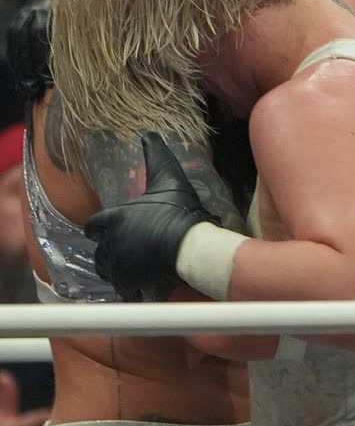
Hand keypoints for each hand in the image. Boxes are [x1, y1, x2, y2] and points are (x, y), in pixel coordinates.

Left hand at [85, 133, 219, 300]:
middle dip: (107, 253)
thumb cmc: (179, 211)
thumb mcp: (168, 178)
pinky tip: (139, 289)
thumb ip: (155, 157)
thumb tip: (149, 134)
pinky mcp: (131, 283)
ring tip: (129, 271)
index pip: (92, 227)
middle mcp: (111, 243)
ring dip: (115, 272)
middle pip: (98, 253)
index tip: (107, 231)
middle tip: (122, 253)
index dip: (99, 229)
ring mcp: (120, 266)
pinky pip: (123, 291)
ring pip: (108, 272)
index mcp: (115, 219)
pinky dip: (129, 290)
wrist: (191, 246)